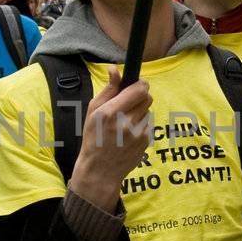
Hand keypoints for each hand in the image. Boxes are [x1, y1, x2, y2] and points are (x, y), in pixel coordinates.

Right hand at [69, 66, 152, 210]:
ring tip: (124, 123)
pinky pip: (148, 124)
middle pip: (147, 97)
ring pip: (148, 111)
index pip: (138, 89)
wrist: (100, 170)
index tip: (136, 84)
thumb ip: (107, 90)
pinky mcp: (145, 142)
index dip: (140, 84)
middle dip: (140, 97)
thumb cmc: (93, 138)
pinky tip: (128, 134)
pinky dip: (140, 125)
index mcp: (110, 112)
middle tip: (129, 103)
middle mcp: (125, 123)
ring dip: (139, 112)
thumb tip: (114, 69)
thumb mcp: (93, 112)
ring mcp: (138, 134)